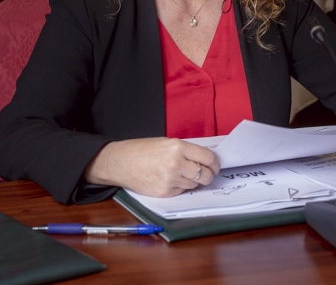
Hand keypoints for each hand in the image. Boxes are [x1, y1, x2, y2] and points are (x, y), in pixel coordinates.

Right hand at [83, 137, 219, 196]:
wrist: (120, 162)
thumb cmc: (142, 150)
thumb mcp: (166, 142)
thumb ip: (186, 150)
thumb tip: (205, 160)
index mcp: (177, 147)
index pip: (208, 158)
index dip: (215, 163)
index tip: (215, 165)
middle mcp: (176, 164)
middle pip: (205, 175)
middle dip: (208, 175)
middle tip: (206, 173)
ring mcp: (170, 180)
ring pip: (195, 184)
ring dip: (194, 181)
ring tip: (183, 174)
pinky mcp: (164, 192)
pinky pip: (182, 191)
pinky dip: (181, 187)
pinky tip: (171, 180)